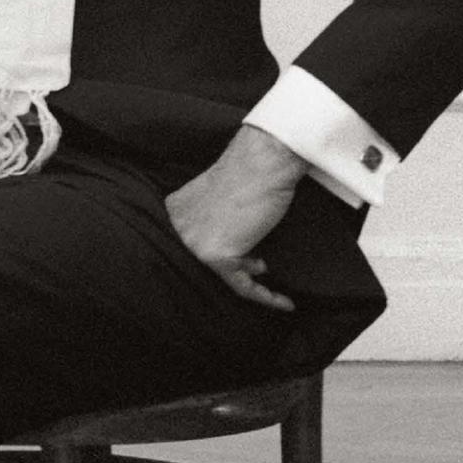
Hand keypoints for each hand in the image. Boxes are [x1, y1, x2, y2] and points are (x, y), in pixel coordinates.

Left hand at [166, 124, 304, 311]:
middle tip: (261, 265)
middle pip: (210, 259)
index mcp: (177, 209)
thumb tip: (247, 261)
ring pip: (226, 275)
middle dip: (240, 265)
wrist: (265, 160)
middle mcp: (177, 226)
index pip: (201, 241)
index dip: (229, 251)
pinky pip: (241, 284)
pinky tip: (284, 303)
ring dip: (254, 281)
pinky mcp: (213, 254)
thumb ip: (224, 225)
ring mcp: (192, 241)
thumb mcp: (228, 201)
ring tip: (271, 277)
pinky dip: (265, 296)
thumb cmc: (255, 173)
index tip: (249, 260)